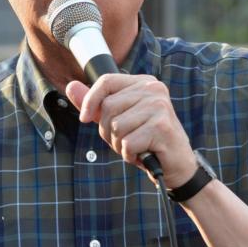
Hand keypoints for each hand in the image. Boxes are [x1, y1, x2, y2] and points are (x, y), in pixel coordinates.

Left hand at [65, 73, 195, 185]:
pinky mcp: (161, 126)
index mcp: (143, 82)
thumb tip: (71, 86)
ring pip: (115, 127)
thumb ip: (95, 103)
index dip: (89, 100)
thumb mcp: (116, 119)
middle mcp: (153, 89)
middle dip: (107, 131)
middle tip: (125, 140)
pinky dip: (129, 155)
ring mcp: (159, 106)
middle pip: (107, 107)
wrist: (176, 165)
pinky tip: (143, 154)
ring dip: (119, 145)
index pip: (106, 81)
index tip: (84, 119)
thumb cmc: (145, 140)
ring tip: (136, 147)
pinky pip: (127, 143)